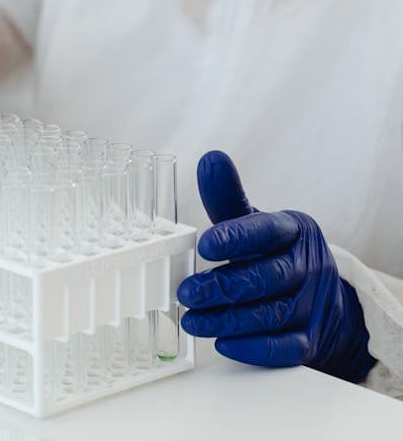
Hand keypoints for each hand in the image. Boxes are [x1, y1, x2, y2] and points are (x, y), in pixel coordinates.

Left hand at [177, 151, 376, 382]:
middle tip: (186, 292)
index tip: (205, 244)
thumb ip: (228, 197)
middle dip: (222, 287)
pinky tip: (223, 343)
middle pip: (264, 278)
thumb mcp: (254, 222)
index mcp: (293, 231)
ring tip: (193, 321)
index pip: (265, 231)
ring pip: (269, 314)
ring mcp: (311, 304)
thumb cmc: (275, 253)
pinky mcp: (309, 339)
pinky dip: (253, 348)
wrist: (321, 296)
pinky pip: (283, 347)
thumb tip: (210, 159)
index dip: (236, 238)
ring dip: (227, 320)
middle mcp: (307, 267)